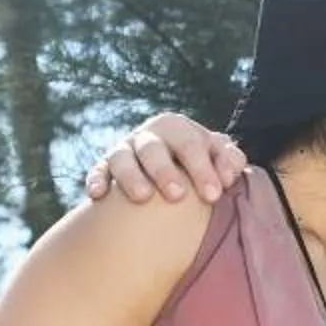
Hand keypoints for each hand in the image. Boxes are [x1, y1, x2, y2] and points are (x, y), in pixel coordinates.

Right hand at [84, 113, 246, 204]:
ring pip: (122, 158)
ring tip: (143, 197)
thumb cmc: (199, 164)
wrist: (170, 166)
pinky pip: (97, 170)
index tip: (213, 196)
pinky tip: (98, 195)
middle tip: (177, 196)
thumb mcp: (217, 156)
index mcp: (178, 128)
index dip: (202, 168)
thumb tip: (228, 176)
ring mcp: (124, 150)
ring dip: (131, 176)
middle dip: (165, 171)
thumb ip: (229, 160)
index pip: (191, 144)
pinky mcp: (104, 167)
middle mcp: (149, 136)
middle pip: (154, 149)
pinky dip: (96, 179)